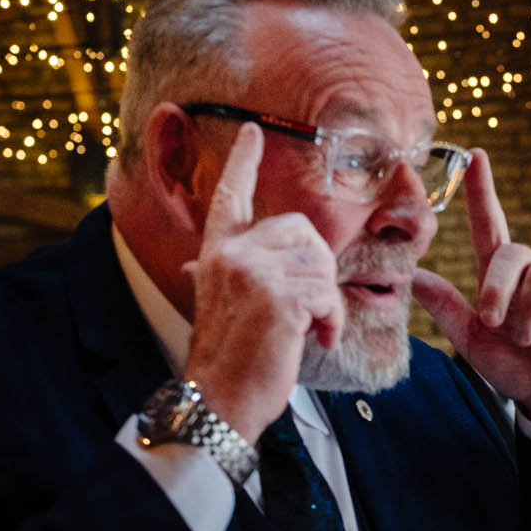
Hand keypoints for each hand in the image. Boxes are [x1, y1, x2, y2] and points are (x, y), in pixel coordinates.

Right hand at [181, 123, 346, 439]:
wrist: (219, 399)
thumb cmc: (229, 360)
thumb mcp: (222, 306)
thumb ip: (230, 276)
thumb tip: (198, 265)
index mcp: (217, 254)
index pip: (231, 197)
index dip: (242, 162)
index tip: (252, 130)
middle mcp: (232, 255)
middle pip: (303, 232)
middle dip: (318, 270)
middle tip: (307, 309)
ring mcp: (255, 274)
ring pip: (322, 266)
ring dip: (327, 304)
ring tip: (308, 330)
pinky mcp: (280, 298)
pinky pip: (329, 294)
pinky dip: (332, 321)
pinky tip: (317, 340)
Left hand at [411, 149, 530, 423]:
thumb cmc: (514, 367)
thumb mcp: (473, 341)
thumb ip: (448, 309)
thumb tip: (414, 275)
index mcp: (499, 277)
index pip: (488, 225)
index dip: (481, 192)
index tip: (475, 155)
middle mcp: (529, 273)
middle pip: (511, 253)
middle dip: (496, 288)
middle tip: (493, 323)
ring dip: (524, 310)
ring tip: (525, 338)